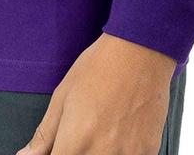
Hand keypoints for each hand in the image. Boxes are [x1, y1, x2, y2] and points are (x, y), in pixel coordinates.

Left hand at [14, 32, 175, 154]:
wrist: (141, 50)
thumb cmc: (99, 66)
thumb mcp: (63, 96)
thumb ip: (45, 135)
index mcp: (75, 141)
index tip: (58, 148)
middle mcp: (101, 153)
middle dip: (73, 151)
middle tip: (80, 134)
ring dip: (96, 152)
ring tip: (101, 130)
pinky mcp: (148, 152)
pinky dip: (120, 151)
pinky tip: (119, 133)